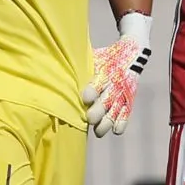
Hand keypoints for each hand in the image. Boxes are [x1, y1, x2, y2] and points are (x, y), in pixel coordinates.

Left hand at [82, 12, 151, 137]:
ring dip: (108, 121)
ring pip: (117, 109)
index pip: (98, 81)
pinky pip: (127, 111)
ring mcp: (123, 92)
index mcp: (105, 70)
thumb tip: (52, 65)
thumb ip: (78, 64)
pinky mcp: (130, 99)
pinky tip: (116, 130)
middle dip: (99, 110)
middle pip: (107, 99)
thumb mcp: (92, 56)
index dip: (92, 90)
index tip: (85, 98)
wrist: (131, 52)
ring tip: (98, 131)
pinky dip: (122, 121)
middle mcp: (115, 82)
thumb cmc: (104, 56)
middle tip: (90, 118)